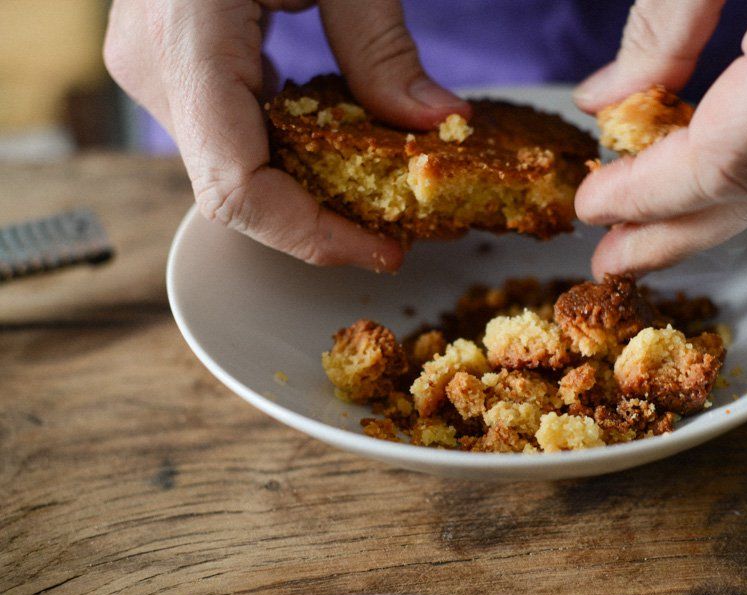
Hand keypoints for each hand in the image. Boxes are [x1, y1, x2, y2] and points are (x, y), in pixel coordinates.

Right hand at [104, 0, 468, 270]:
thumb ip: (381, 44)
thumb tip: (441, 120)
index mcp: (190, 40)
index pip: (237, 190)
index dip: (312, 238)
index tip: (383, 248)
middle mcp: (154, 67)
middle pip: (238, 190)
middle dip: (319, 219)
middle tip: (397, 224)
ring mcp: (153, 67)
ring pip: (231, 169)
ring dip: (306, 189)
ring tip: (378, 188)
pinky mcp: (170, 63)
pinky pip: (228, 134)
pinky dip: (287, 151)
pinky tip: (338, 144)